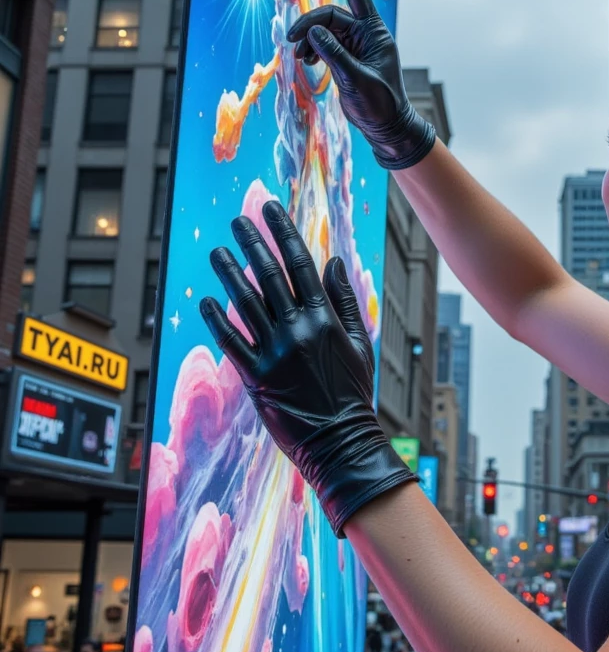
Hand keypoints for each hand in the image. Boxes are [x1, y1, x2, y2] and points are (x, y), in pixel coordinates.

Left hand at [200, 199, 415, 534]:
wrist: (342, 442)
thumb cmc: (353, 392)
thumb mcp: (359, 342)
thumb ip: (344, 300)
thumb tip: (332, 261)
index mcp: (325, 318)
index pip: (300, 263)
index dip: (283, 233)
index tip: (270, 209)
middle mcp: (298, 330)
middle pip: (268, 275)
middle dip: (252, 243)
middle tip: (238, 221)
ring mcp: (275, 353)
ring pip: (245, 303)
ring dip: (228, 273)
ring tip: (216, 251)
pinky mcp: (257, 377)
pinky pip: (231, 342)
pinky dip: (216, 320)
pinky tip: (205, 301)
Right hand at [286, 0, 434, 170]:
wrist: (387, 128)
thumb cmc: (381, 104)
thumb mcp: (356, 79)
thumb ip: (334, 55)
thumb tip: (312, 32)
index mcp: (375, 32)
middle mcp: (364, 35)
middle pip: (330, 16)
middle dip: (309, 24)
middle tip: (292, 41)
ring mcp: (354, 47)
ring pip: (323, 32)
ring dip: (308, 41)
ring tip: (300, 58)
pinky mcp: (344, 60)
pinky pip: (322, 47)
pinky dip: (311, 51)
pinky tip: (305, 63)